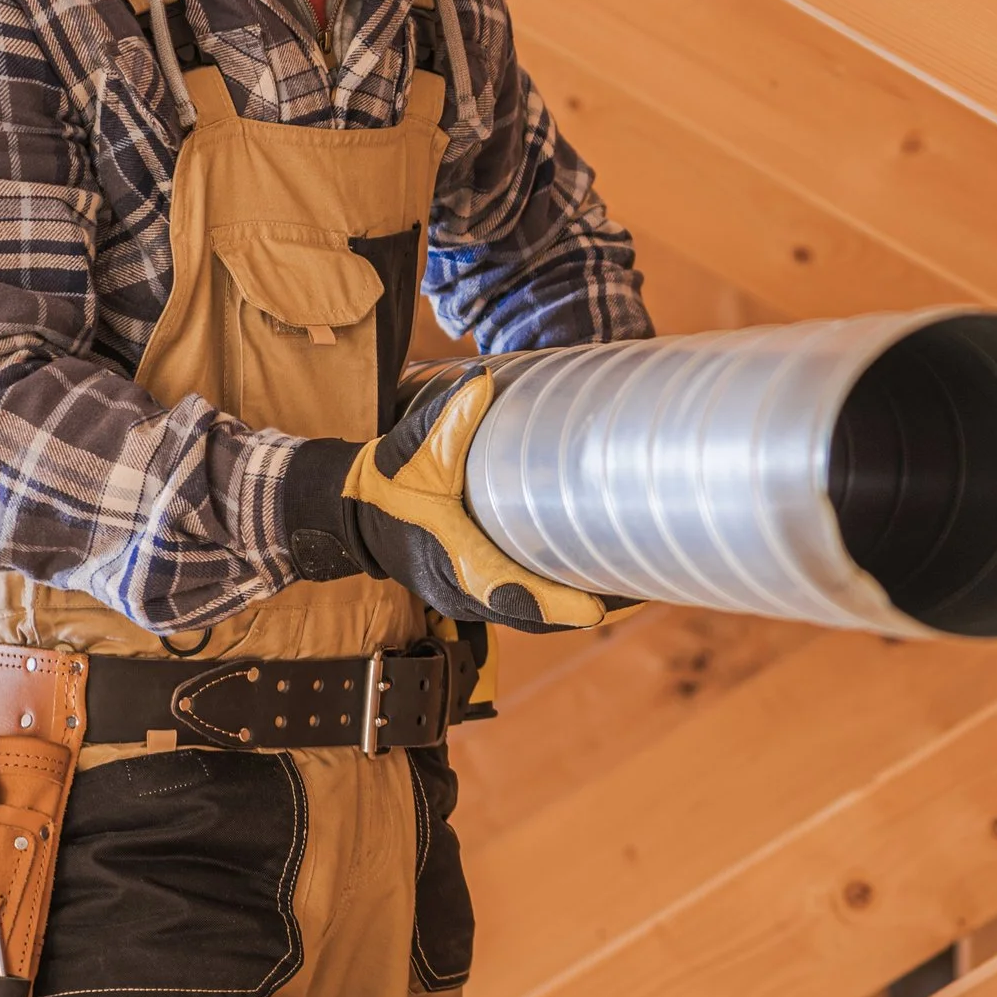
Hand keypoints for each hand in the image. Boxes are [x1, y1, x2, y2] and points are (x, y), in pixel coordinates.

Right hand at [282, 364, 609, 631]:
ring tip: (637, 585)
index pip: (511, 595)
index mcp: (453, 563)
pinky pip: (529, 604)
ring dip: (583, 605)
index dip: (555, 605)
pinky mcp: (479, 591)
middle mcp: (466, 592)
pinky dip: (564, 598)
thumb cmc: (384, 482)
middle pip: (539, 616)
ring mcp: (472, 597)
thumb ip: (446, 421)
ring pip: (537, 616)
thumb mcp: (411, 451)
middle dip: (590, 606)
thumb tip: (481, 380)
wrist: (352, 510)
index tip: (598, 609)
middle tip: (645, 587)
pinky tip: (599, 578)